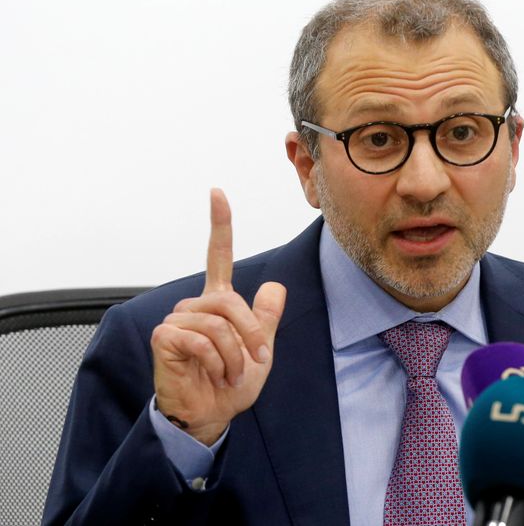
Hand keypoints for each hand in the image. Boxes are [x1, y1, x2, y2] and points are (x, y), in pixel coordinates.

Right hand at [151, 188, 285, 445]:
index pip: (219, 257)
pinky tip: (212, 373)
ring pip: (218, 324)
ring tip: (230, 373)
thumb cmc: (231, 382)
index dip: (220, 225)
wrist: (212, 414)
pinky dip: (216, 361)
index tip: (216, 193)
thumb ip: (266, 319)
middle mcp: (195, 305)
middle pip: (231, 302)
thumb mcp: (260, 350)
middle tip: (256, 361)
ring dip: (234, 355)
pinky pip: (201, 339)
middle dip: (251, 335)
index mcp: (218, 302)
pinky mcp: (164, 337)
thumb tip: (276, 286)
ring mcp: (177, 319)